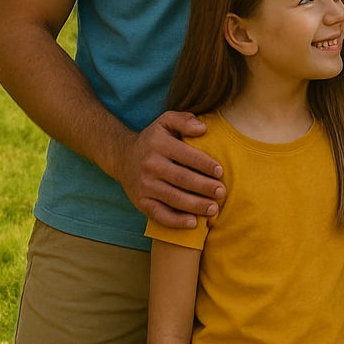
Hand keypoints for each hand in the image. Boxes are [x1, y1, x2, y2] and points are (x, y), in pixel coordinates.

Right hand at [110, 110, 223, 228]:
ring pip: (174, 198)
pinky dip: (176, 221)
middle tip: (221, 192)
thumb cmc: (154, 139)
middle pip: (182, 179)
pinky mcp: (141, 202)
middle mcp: (150, 165)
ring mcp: (144, 186)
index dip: (205, 164)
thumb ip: (185, 120)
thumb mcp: (166, 121)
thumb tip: (203, 129)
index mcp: (159, 144)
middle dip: (205, 187)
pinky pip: (160, 214)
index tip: (221, 172)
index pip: (187, 155)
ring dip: (196, 205)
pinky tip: (193, 223)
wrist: (123, 157)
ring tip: (213, 209)